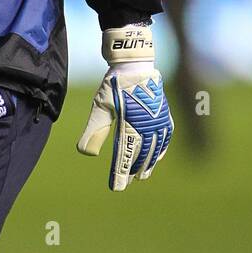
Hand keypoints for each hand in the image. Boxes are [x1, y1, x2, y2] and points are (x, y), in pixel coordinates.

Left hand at [76, 24, 173, 190]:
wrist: (134, 64)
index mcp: (131, 123)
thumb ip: (94, 130)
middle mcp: (148, 124)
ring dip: (149, 162)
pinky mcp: (163, 113)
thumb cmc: (114, 85)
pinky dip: (162, 148)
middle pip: (142, 154)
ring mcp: (158, 119)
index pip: (125, 155)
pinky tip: (158, 156)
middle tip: (127, 183)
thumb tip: (86, 153)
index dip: (121, 173)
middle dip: (133, 170)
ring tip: (142, 175)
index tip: (117, 187)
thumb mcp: (100, 106)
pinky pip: (166, 135)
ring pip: (155, 147)